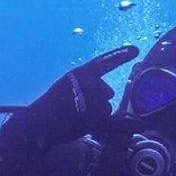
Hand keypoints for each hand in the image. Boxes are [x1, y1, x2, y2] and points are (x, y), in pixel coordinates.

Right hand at [0, 44, 140, 161]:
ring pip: (107, 109)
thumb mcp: (67, 88)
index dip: (119, 55)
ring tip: (75, 120)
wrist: (35, 125)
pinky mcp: (90, 120)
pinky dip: (127, 125)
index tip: (135, 50)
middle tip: (76, 111)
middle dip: (98, 103)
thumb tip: (110, 92)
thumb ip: (88, 86)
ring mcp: (88, 102)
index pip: (103, 63)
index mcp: (78, 74)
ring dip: (97, 117)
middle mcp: (85, 84)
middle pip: (106, 93)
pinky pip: (114, 122)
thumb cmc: (50, 107)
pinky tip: (139, 126)